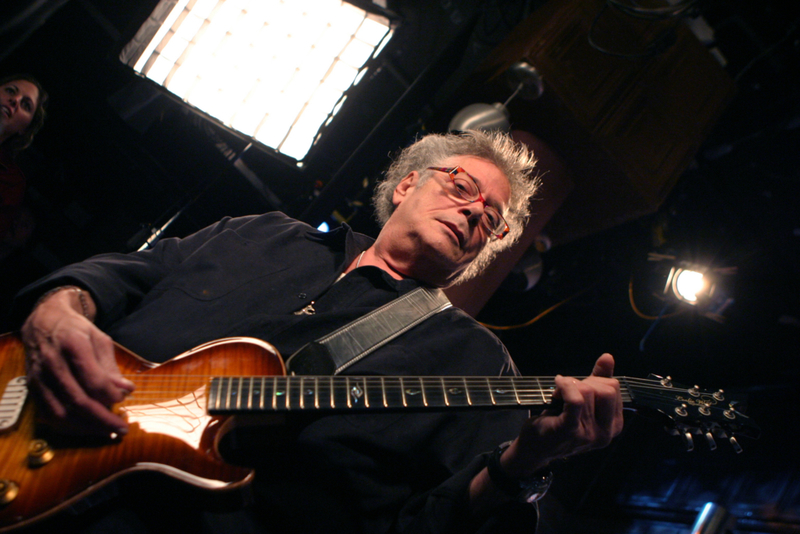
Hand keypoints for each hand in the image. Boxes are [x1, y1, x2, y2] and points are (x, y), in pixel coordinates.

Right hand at [21, 288, 133, 435]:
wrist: (44, 322)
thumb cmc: (76, 331)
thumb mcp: (100, 340)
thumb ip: (111, 367)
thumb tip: (126, 390)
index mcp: (73, 346)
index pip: (93, 380)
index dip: (111, 395)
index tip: (124, 399)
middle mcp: (53, 363)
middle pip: (78, 400)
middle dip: (103, 419)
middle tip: (121, 428)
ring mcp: (40, 378)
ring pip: (61, 413)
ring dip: (86, 427)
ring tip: (106, 431)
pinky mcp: (33, 388)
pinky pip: (48, 415)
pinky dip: (68, 426)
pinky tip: (85, 428)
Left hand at [503, 354, 623, 476]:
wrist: (535, 447)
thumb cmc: (558, 421)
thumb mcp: (583, 402)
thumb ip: (598, 381)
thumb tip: (608, 357)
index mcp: (613, 425)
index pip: (615, 389)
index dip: (595, 380)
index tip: (578, 387)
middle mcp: (606, 433)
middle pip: (607, 390)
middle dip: (586, 382)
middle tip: (568, 389)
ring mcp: (589, 434)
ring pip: (588, 392)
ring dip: (569, 386)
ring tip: (558, 395)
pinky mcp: (570, 431)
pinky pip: (575, 400)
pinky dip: (565, 386)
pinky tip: (557, 384)